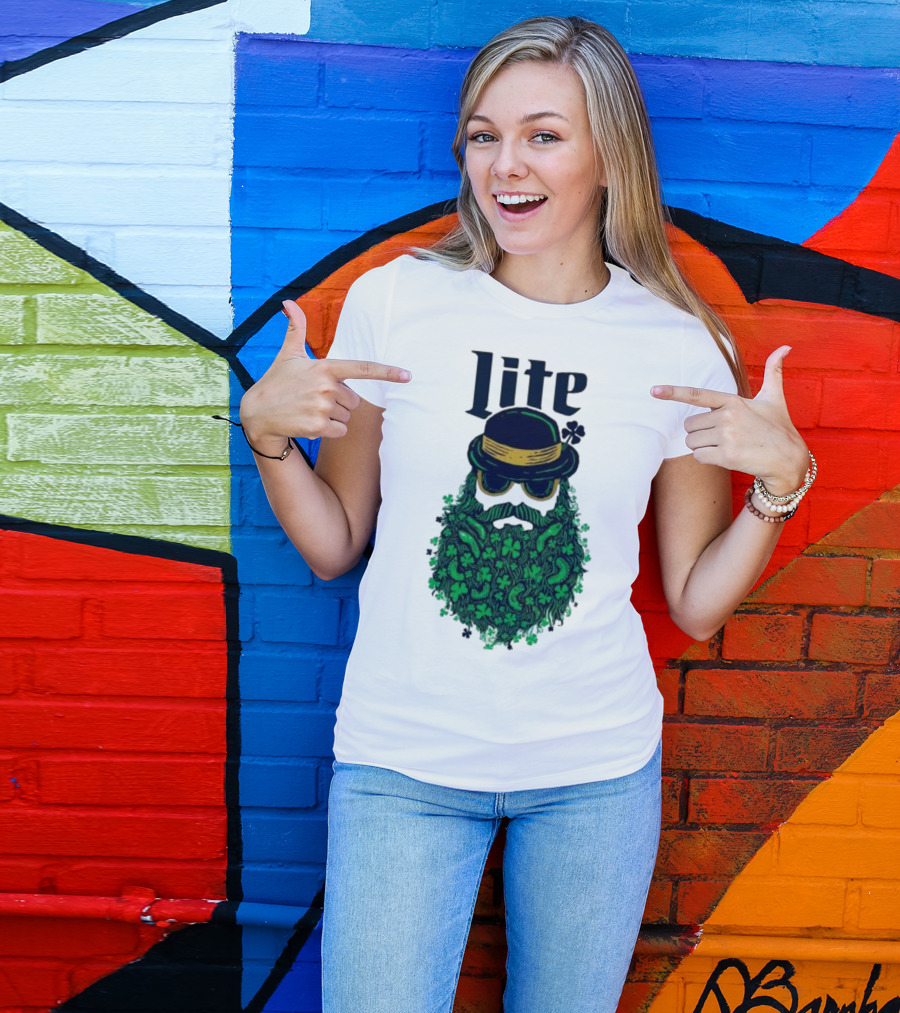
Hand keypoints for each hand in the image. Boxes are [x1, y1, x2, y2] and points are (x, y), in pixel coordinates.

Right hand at [240, 300, 410, 448]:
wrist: (257, 413)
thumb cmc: (276, 381)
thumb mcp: (287, 354)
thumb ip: (296, 328)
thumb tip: (287, 301)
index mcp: (325, 367)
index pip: (362, 368)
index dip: (387, 372)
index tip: (408, 375)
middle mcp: (326, 387)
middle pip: (354, 401)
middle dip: (340, 402)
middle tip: (315, 399)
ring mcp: (322, 407)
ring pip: (347, 417)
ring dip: (333, 417)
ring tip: (310, 410)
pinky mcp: (318, 427)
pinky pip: (340, 431)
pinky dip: (330, 431)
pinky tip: (310, 424)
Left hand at [651, 345, 808, 494]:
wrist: (789, 459)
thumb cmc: (779, 427)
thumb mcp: (774, 398)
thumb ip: (773, 372)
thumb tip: (785, 346)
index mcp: (733, 401)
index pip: (697, 394)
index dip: (673, 392)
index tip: (653, 390)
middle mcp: (727, 416)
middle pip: (689, 425)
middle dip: (700, 433)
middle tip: (723, 436)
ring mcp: (726, 436)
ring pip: (691, 442)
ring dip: (703, 447)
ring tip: (726, 446)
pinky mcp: (726, 455)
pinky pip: (699, 457)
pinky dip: (707, 459)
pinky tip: (726, 457)